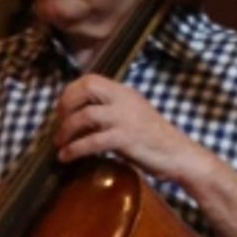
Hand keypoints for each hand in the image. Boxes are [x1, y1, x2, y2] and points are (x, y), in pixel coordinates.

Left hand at [55, 75, 200, 181]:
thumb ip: (109, 110)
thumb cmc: (153, 139)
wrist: (177, 154)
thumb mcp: (131, 115)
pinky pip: (92, 141)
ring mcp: (125, 118)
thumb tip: (78, 116)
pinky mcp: (126, 138)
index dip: (70, 93)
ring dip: (66, 131)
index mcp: (125, 92)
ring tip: (60, 144)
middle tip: (58, 124)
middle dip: (65, 105)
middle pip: (87, 87)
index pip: (90, 79)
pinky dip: (74, 149)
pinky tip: (66, 157)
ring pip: (85, 115)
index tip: (62, 112)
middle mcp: (125, 100)